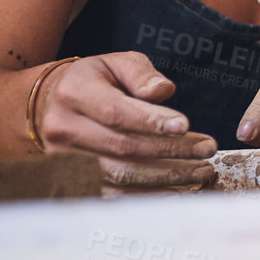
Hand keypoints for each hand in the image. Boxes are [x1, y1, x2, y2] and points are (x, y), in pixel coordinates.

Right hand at [35, 53, 216, 186]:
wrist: (51, 103)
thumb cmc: (95, 80)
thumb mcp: (117, 63)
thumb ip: (142, 75)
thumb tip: (163, 91)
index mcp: (75, 94)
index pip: (116, 112)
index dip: (151, 121)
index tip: (185, 126)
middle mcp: (64, 130)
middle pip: (123, 147)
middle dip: (171, 150)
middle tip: (207, 149)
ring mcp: (64, 160)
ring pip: (119, 175)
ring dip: (166, 176)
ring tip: (201, 170)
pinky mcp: (71, 180)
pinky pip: (112, 195)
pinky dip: (146, 196)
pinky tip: (176, 191)